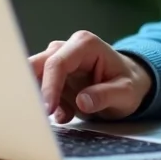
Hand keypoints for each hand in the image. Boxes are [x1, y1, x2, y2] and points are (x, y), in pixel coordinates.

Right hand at [29, 30, 152, 122]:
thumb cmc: (128, 84)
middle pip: (37, 65)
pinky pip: (39, 88)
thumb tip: (82, 101)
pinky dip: (47, 104)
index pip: (58, 63)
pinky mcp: (52, 75)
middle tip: (39, 113)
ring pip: (33, 77)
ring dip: (42, 99)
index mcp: (86, 45)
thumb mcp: (126, 93)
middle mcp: (67, 47)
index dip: (49, 87)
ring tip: (65, 114)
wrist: (127, 85)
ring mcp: (57, 60)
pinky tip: (67, 114)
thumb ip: (106, 95)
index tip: (48, 110)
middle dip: (33, 89)